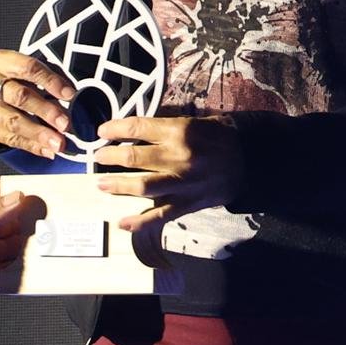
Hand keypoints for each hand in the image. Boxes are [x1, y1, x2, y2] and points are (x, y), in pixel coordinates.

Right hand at [0, 48, 73, 160]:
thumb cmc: (10, 80)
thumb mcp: (24, 72)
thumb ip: (46, 79)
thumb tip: (71, 97)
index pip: (27, 68)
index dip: (50, 81)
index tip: (70, 95)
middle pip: (19, 96)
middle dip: (46, 111)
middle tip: (66, 124)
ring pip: (13, 121)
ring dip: (39, 134)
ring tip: (59, 143)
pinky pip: (8, 139)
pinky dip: (31, 146)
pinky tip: (46, 150)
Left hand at [0, 182, 37, 325]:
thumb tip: (15, 200)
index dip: (14, 196)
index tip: (37, 195)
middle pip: (5, 226)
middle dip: (23, 224)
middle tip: (47, 222)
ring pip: (7, 251)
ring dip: (23, 248)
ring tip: (43, 244)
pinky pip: (3, 277)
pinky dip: (16, 272)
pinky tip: (28, 267)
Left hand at [93, 115, 242, 227]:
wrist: (248, 163)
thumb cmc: (218, 138)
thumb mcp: (193, 122)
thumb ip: (164, 127)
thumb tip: (130, 131)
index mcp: (179, 131)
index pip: (138, 127)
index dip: (115, 128)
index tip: (101, 131)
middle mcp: (178, 157)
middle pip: (134, 157)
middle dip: (109, 156)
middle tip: (98, 157)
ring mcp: (182, 183)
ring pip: (141, 186)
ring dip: (117, 185)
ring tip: (101, 183)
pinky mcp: (187, 204)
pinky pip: (160, 215)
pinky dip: (140, 221)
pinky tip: (122, 223)